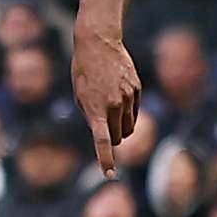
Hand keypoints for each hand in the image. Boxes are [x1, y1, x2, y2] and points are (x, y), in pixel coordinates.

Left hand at [71, 24, 141, 172]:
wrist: (98, 43)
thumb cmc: (83, 70)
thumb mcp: (79, 96)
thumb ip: (91, 116)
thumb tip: (103, 132)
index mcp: (96, 109)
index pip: (103, 141)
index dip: (106, 159)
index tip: (110, 174)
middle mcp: (114, 106)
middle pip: (118, 138)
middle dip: (112, 139)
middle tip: (103, 128)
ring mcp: (128, 97)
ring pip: (129, 127)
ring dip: (120, 128)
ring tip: (109, 111)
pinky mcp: (137, 89)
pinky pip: (135, 112)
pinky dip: (128, 113)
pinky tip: (118, 98)